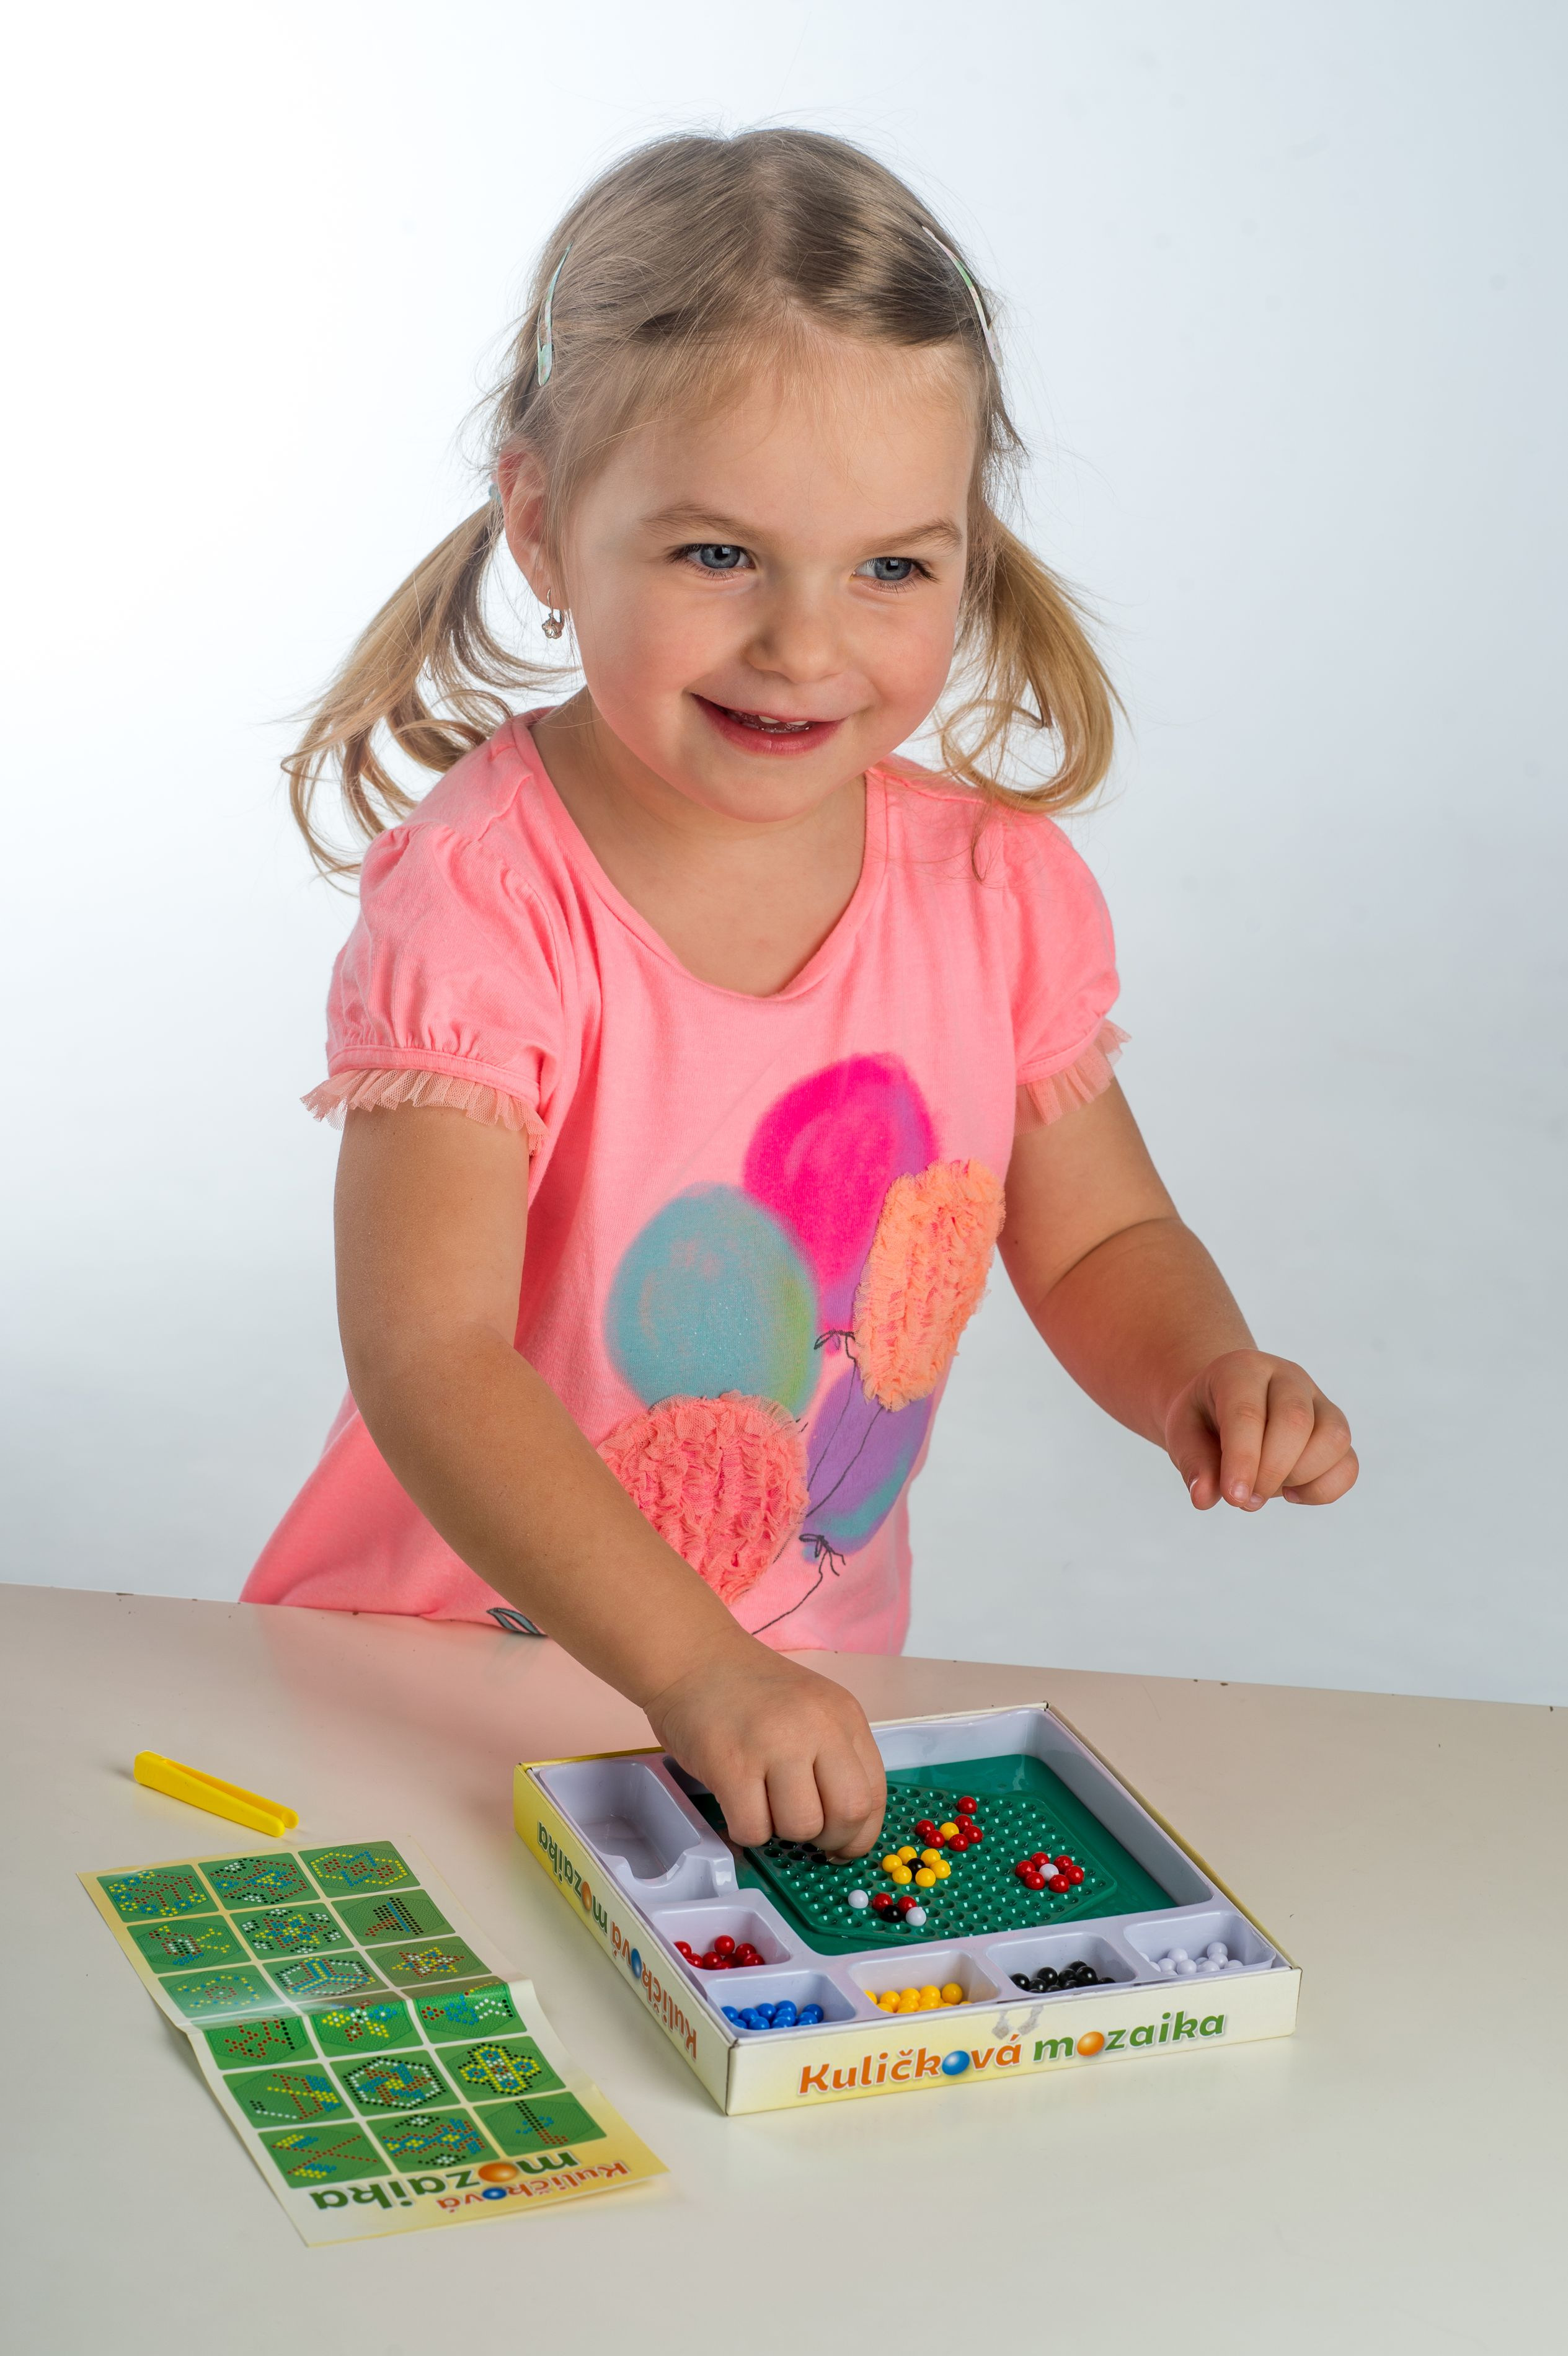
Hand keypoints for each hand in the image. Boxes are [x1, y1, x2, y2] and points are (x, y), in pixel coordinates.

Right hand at [644, 1641, 886, 1859]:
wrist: (693, 1657)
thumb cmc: (749, 1693)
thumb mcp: (811, 1710)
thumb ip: (833, 1758)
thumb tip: (843, 1834)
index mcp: (843, 1715)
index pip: (874, 1794)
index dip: (860, 1834)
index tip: (841, 1845)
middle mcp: (817, 1726)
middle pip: (849, 1813)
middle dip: (829, 1840)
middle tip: (805, 1832)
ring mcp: (774, 1743)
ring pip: (801, 1827)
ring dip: (782, 1832)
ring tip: (763, 1803)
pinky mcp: (732, 1765)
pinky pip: (754, 1830)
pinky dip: (746, 1830)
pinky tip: (737, 1803)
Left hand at [1164, 1350, 1356, 1510]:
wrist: (1225, 1405)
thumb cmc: (1203, 1420)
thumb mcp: (1183, 1434)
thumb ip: (1192, 1464)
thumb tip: (1204, 1497)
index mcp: (1242, 1369)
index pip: (1248, 1412)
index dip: (1243, 1459)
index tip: (1234, 1497)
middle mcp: (1288, 1377)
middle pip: (1296, 1421)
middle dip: (1272, 1472)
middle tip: (1244, 1500)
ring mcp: (1319, 1401)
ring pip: (1333, 1439)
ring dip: (1300, 1478)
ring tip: (1265, 1489)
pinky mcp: (1336, 1431)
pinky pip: (1348, 1464)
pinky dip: (1323, 1490)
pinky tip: (1291, 1491)